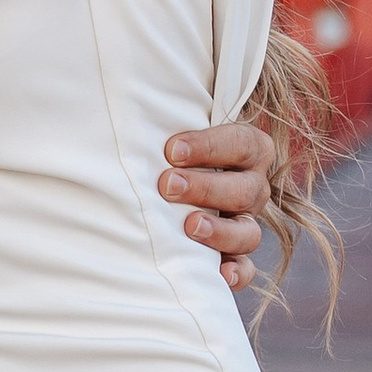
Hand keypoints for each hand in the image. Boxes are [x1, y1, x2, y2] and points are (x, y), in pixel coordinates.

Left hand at [161, 118, 270, 290]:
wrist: (164, 184)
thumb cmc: (167, 151)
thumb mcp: (170, 130)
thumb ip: (161, 121)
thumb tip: (120, 96)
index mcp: (247, 151)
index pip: (242, 143)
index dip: (209, 146)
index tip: (170, 150)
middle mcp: (251, 187)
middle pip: (245, 189)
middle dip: (206, 187)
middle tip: (167, 185)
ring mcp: (245, 223)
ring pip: (249, 232)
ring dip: (220, 231)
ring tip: (189, 227)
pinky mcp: (234, 256)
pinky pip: (246, 270)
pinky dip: (235, 274)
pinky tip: (218, 275)